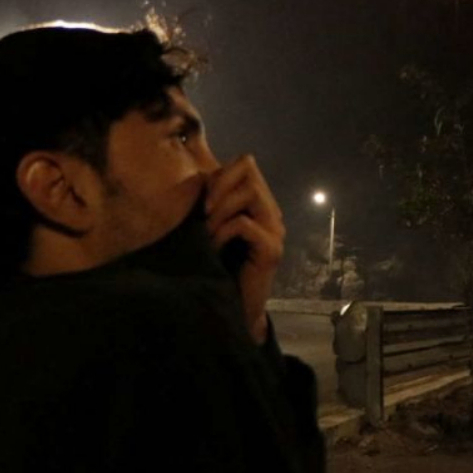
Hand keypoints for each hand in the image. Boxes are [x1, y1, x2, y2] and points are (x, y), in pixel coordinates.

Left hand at [204, 155, 284, 344]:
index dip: (220, 173)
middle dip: (219, 185)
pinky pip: (244, 224)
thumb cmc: (218, 267)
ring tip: (207, 232)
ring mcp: (275, 230)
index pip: (246, 163)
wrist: (233, 309)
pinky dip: (222, 232)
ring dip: (220, 209)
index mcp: (259, 204)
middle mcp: (271, 212)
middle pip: (249, 169)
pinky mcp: (271, 250)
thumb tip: (197, 176)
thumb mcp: (211, 227)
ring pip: (249, 192)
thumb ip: (211, 202)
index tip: (202, 200)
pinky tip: (214, 248)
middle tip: (203, 214)